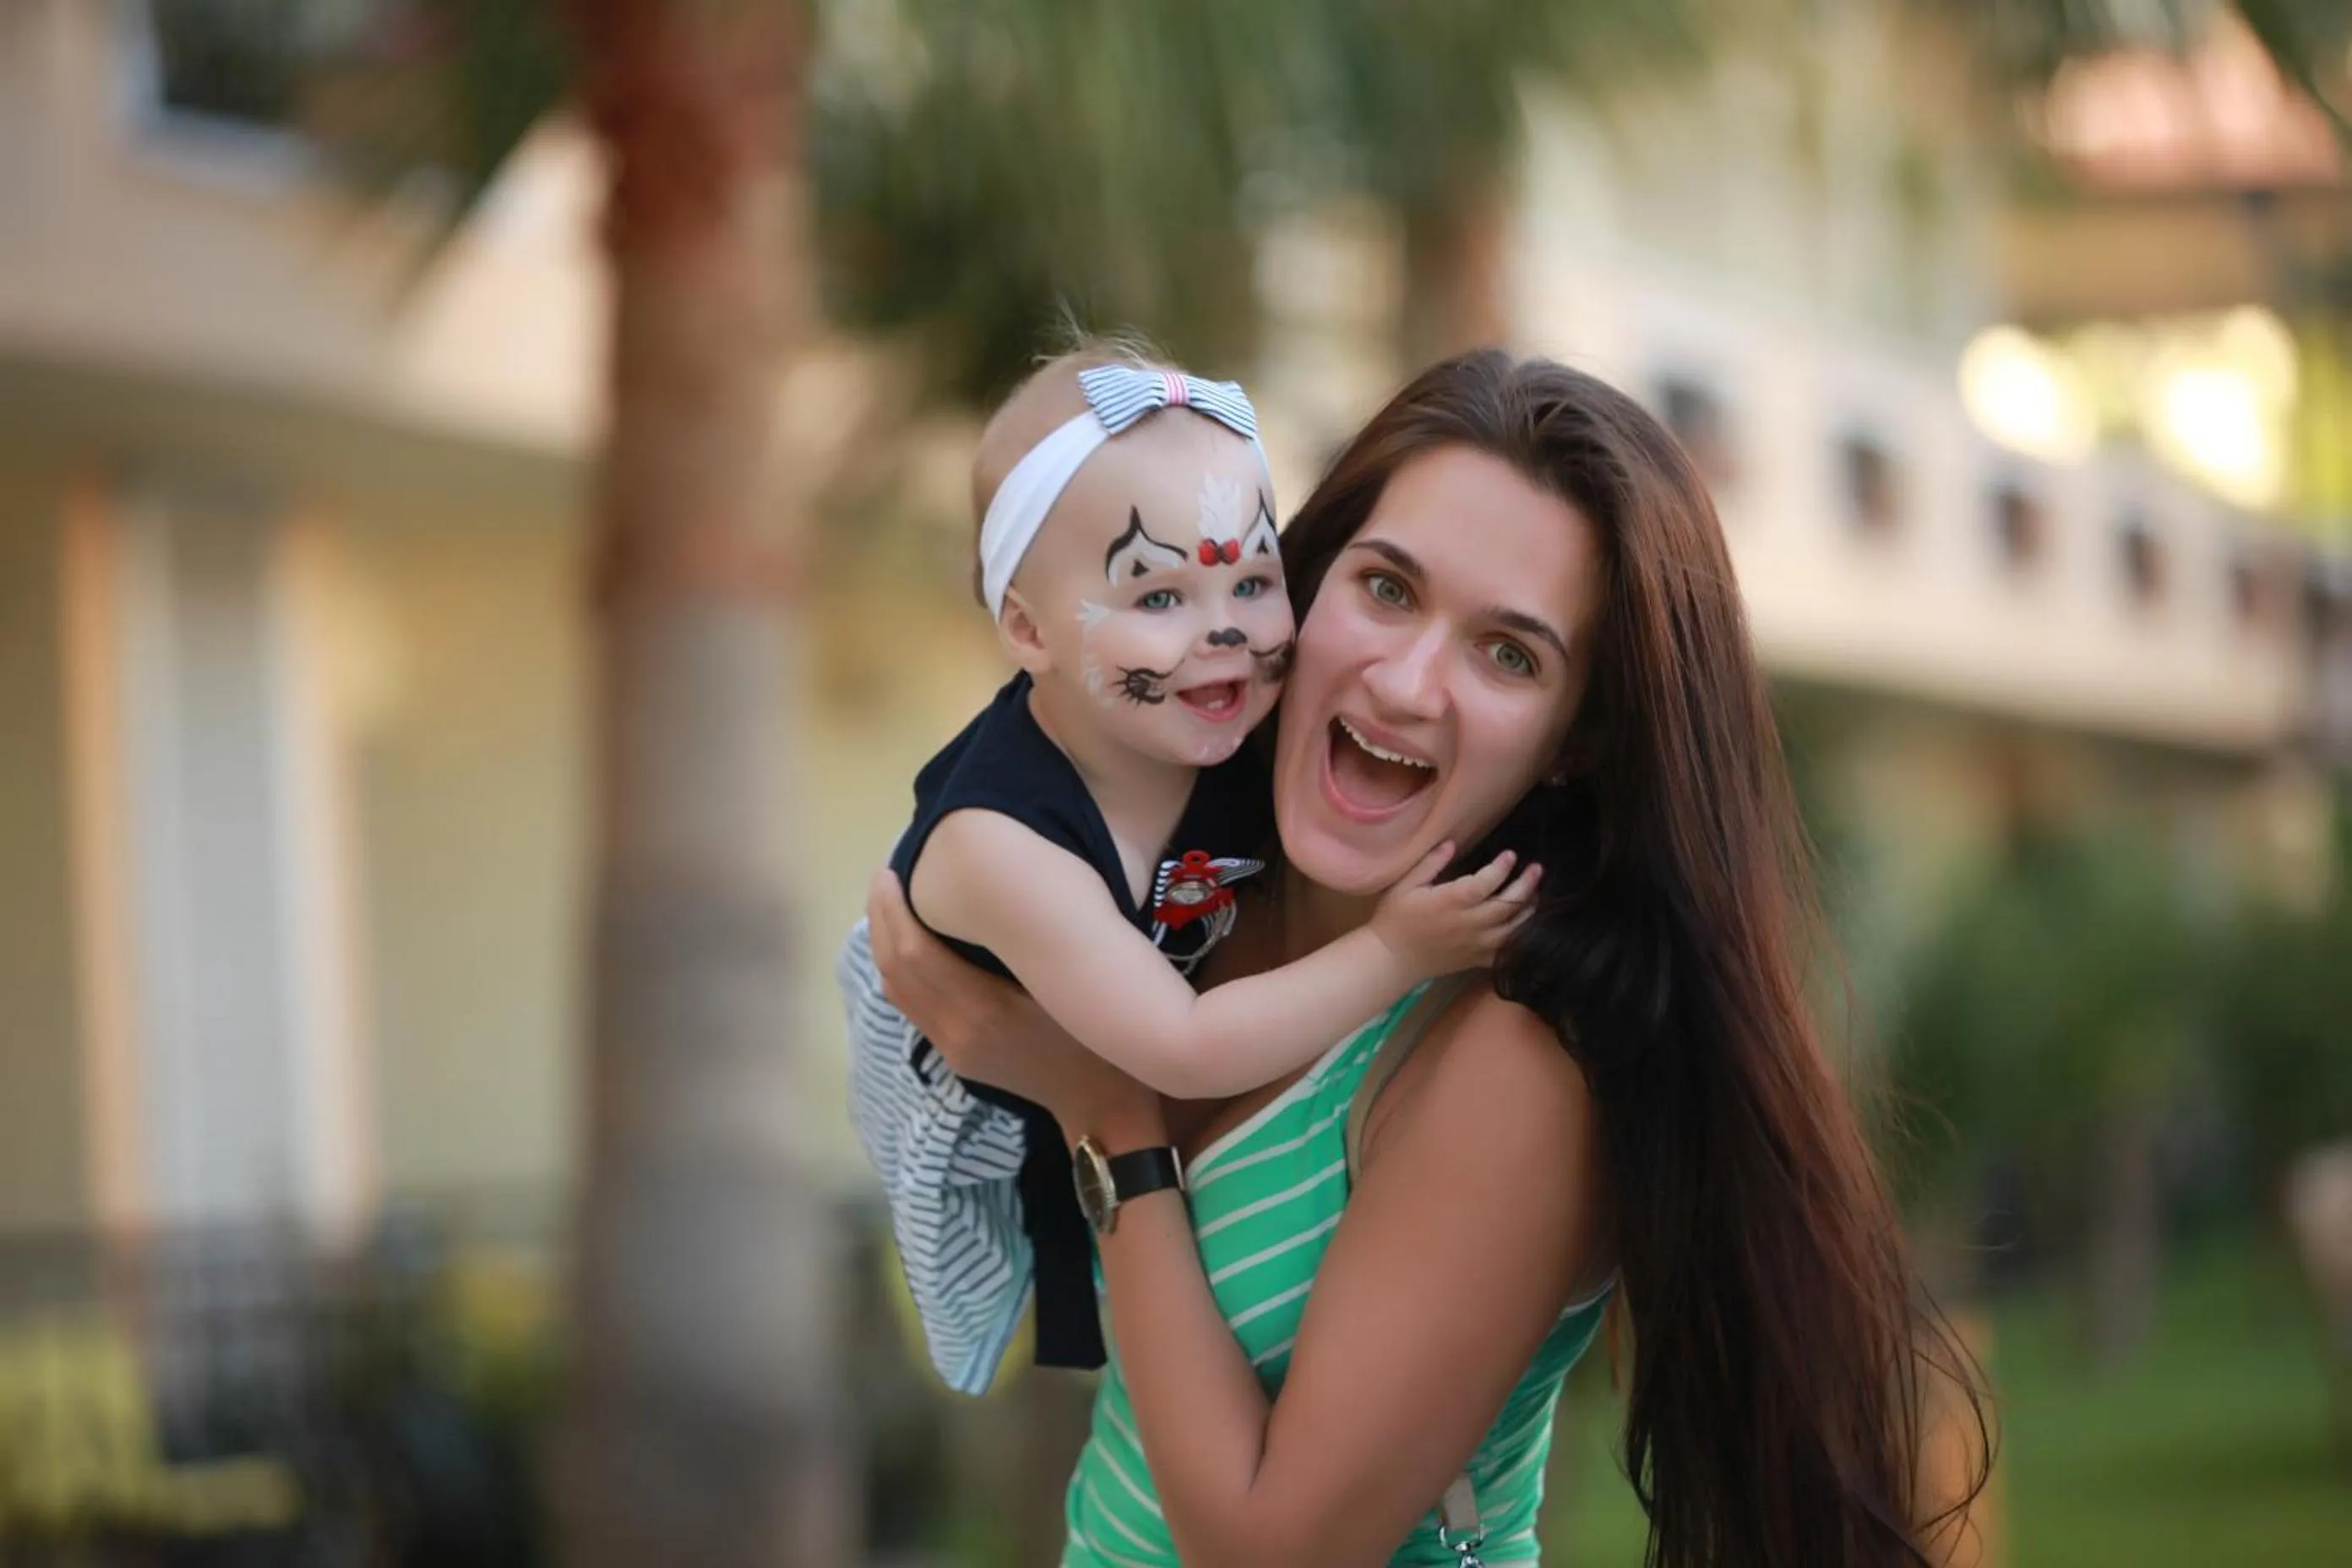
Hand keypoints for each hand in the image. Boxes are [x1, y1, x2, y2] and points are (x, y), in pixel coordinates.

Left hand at [865, 870, 1163, 1142]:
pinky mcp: (955, 1056)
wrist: (1098, 1102)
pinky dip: (900, 971)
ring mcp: (952, 1048)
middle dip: (881, 920)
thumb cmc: (1096, 1032)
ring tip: (888, 904)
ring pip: (897, 991)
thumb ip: (1025, 946)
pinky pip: (911, 1008)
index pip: (914, 953)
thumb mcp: (1065, 983)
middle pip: (896, 969)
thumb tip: (986, 895)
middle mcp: (957, 1029)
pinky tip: (907, 946)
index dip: (894, 911)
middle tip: (884, 876)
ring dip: (884, 945)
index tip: (891, 872)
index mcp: (983, 1008)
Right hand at [1367, 843, 1541, 977]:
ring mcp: (1476, 944)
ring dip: (1529, 910)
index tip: (1510, 855)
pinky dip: (1522, 940)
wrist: (1392, 959)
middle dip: (1526, 885)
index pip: (1485, 883)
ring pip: (1513, 929)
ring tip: (1538, 894)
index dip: (1501, 868)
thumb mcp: (1404, 885)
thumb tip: (1451, 843)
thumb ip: (1429, 864)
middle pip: (1507, 905)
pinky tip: (1528, 926)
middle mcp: (1468, 924)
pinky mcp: (1477, 959)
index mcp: (1450, 903)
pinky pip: (1507, 952)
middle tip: (1537, 869)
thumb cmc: (1395, 918)